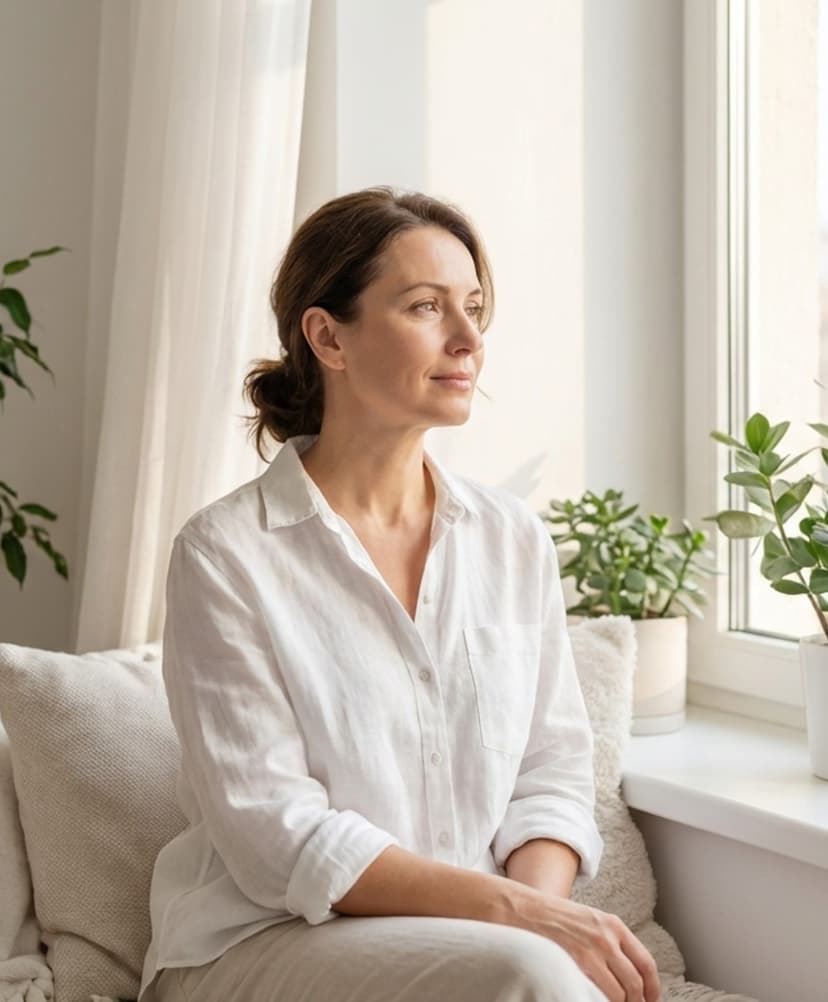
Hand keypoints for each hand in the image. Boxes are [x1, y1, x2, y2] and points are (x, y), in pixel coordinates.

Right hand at [513, 890, 660, 1001]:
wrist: (524, 909)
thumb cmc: (552, 917)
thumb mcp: (588, 920)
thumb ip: (608, 940)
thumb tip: (624, 971)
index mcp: (613, 925)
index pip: (646, 963)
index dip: (653, 988)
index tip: (651, 1000)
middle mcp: (608, 937)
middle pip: (636, 983)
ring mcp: (593, 950)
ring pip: (621, 993)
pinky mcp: (577, 962)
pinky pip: (599, 994)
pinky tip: (595, 1000)